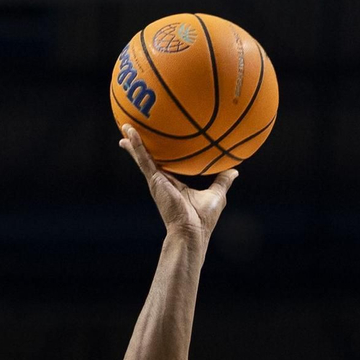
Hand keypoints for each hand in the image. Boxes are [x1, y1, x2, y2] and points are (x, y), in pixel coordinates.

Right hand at [119, 124, 237, 241]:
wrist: (191, 232)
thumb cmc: (204, 219)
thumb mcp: (217, 194)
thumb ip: (223, 180)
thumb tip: (235, 170)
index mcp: (175, 185)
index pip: (166, 166)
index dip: (161, 156)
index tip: (157, 145)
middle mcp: (163, 182)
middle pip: (150, 160)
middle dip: (140, 149)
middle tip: (131, 134)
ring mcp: (157, 181)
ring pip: (143, 157)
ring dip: (133, 143)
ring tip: (125, 127)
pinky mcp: (154, 181)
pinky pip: (144, 159)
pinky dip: (136, 146)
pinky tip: (130, 133)